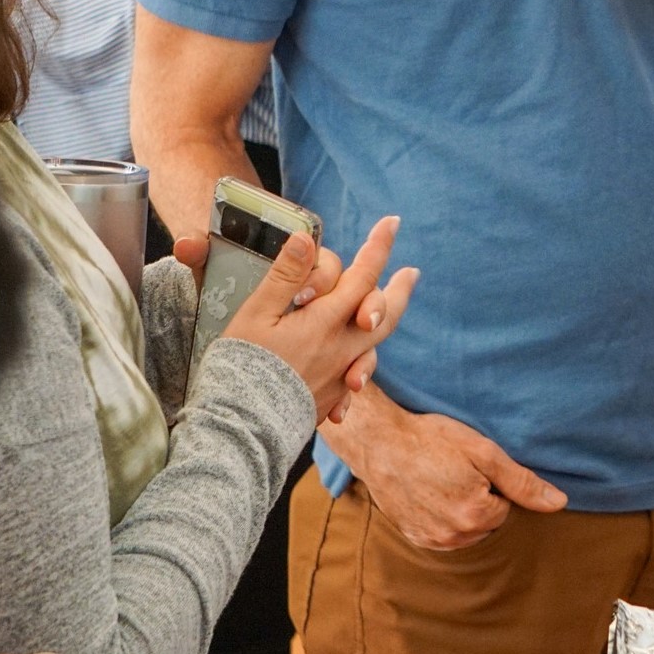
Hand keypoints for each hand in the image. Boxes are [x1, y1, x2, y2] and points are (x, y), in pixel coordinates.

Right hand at [208, 217, 419, 421]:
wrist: (241, 430)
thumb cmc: (242, 367)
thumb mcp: (256, 314)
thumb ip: (284, 277)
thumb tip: (307, 240)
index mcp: (327, 321)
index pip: (362, 275)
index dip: (379, 246)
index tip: (392, 223)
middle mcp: (343, 347)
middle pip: (384, 314)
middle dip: (398, 290)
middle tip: (411, 272)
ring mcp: (340, 375)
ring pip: (375, 344)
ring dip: (385, 322)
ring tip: (385, 312)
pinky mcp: (331, 398)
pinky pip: (355, 376)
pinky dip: (362, 364)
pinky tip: (357, 367)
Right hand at [319, 384, 567, 550]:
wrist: (380, 443)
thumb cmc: (432, 440)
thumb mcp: (483, 452)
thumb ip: (522, 482)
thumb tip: (559, 503)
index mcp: (476, 515)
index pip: (507, 506)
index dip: (493, 483)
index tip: (471, 466)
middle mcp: (455, 536)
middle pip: (488, 521)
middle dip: (480, 498)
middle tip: (456, 471)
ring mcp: (432, 540)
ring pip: (467, 530)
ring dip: (462, 509)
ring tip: (442, 480)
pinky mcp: (416, 538)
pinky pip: (444, 534)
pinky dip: (442, 517)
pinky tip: (430, 493)